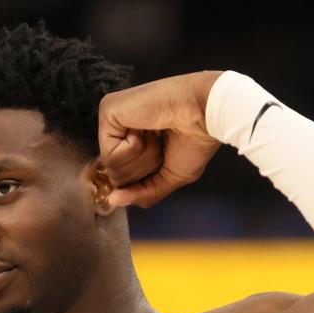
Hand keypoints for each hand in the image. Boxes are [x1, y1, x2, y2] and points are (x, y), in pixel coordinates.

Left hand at [98, 70, 223, 207]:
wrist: (204, 115)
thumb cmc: (194, 141)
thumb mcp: (169, 178)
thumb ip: (142, 193)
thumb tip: (113, 200)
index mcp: (130, 143)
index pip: (122, 181)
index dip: (142, 181)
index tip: (162, 160)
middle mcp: (117, 130)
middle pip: (116, 177)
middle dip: (144, 170)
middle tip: (162, 145)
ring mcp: (110, 119)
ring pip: (112, 168)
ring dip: (143, 159)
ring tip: (156, 135)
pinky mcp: (108, 110)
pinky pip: (111, 155)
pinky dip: (135, 148)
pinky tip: (147, 127)